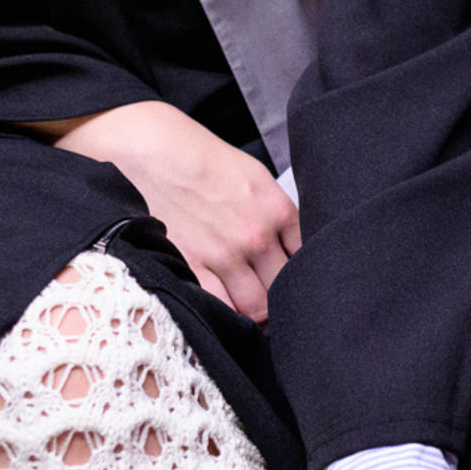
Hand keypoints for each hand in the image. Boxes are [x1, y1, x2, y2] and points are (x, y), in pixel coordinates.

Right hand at [48, 101, 299, 322]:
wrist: (164, 154)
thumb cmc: (211, 163)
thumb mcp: (260, 181)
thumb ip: (280, 217)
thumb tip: (293, 250)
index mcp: (279, 211)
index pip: (306, 258)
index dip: (305, 274)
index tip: (299, 281)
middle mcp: (256, 237)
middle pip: (283, 289)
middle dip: (282, 298)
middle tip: (277, 303)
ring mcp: (224, 255)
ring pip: (255, 307)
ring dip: (256, 312)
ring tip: (252, 310)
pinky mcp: (193, 265)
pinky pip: (219, 307)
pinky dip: (226, 314)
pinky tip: (227, 311)